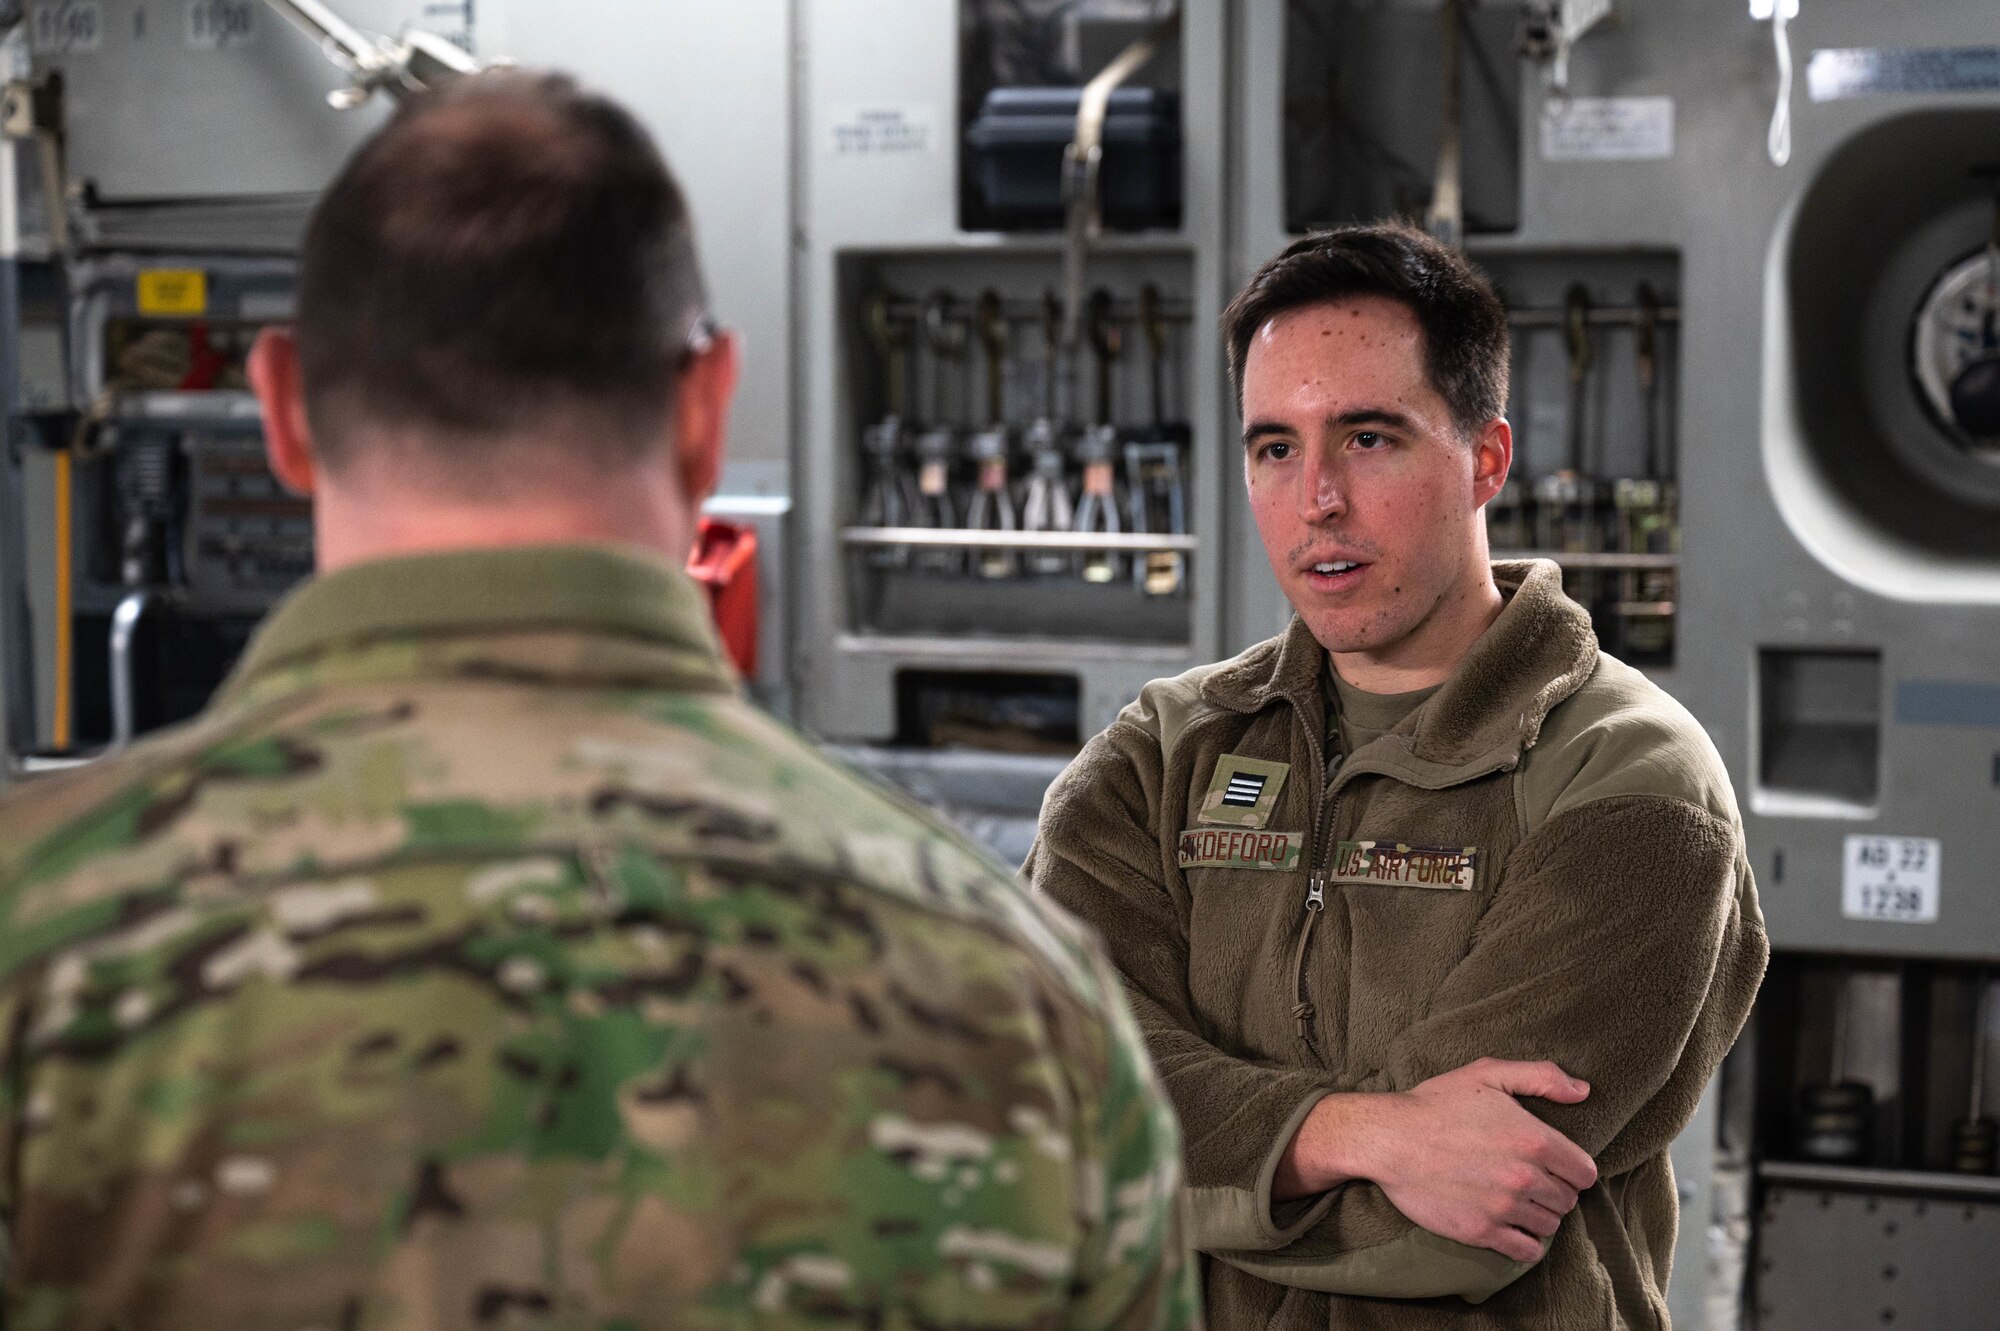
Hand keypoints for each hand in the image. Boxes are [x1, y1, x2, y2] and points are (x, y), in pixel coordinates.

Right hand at [1279, 1059, 1598, 1262]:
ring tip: (1518, 1201)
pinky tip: (1512, 1227)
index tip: (1556, 1165)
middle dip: (1554, 1191)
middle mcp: (1526, 1177)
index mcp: (1535, 1139)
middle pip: (1567, 1201)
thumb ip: (1542, 1077)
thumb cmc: (1436, 1103)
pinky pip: (1526, 1250)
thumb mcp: (1488, 1073)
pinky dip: (1525, 1242)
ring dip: (1539, 1215)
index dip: (1573, 1168)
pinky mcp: (1482, 1232)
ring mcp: (1504, 1208)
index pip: (1584, 1172)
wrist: (1389, 1139)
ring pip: (1549, 1226)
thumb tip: (1583, 1091)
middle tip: (1531, 1181)